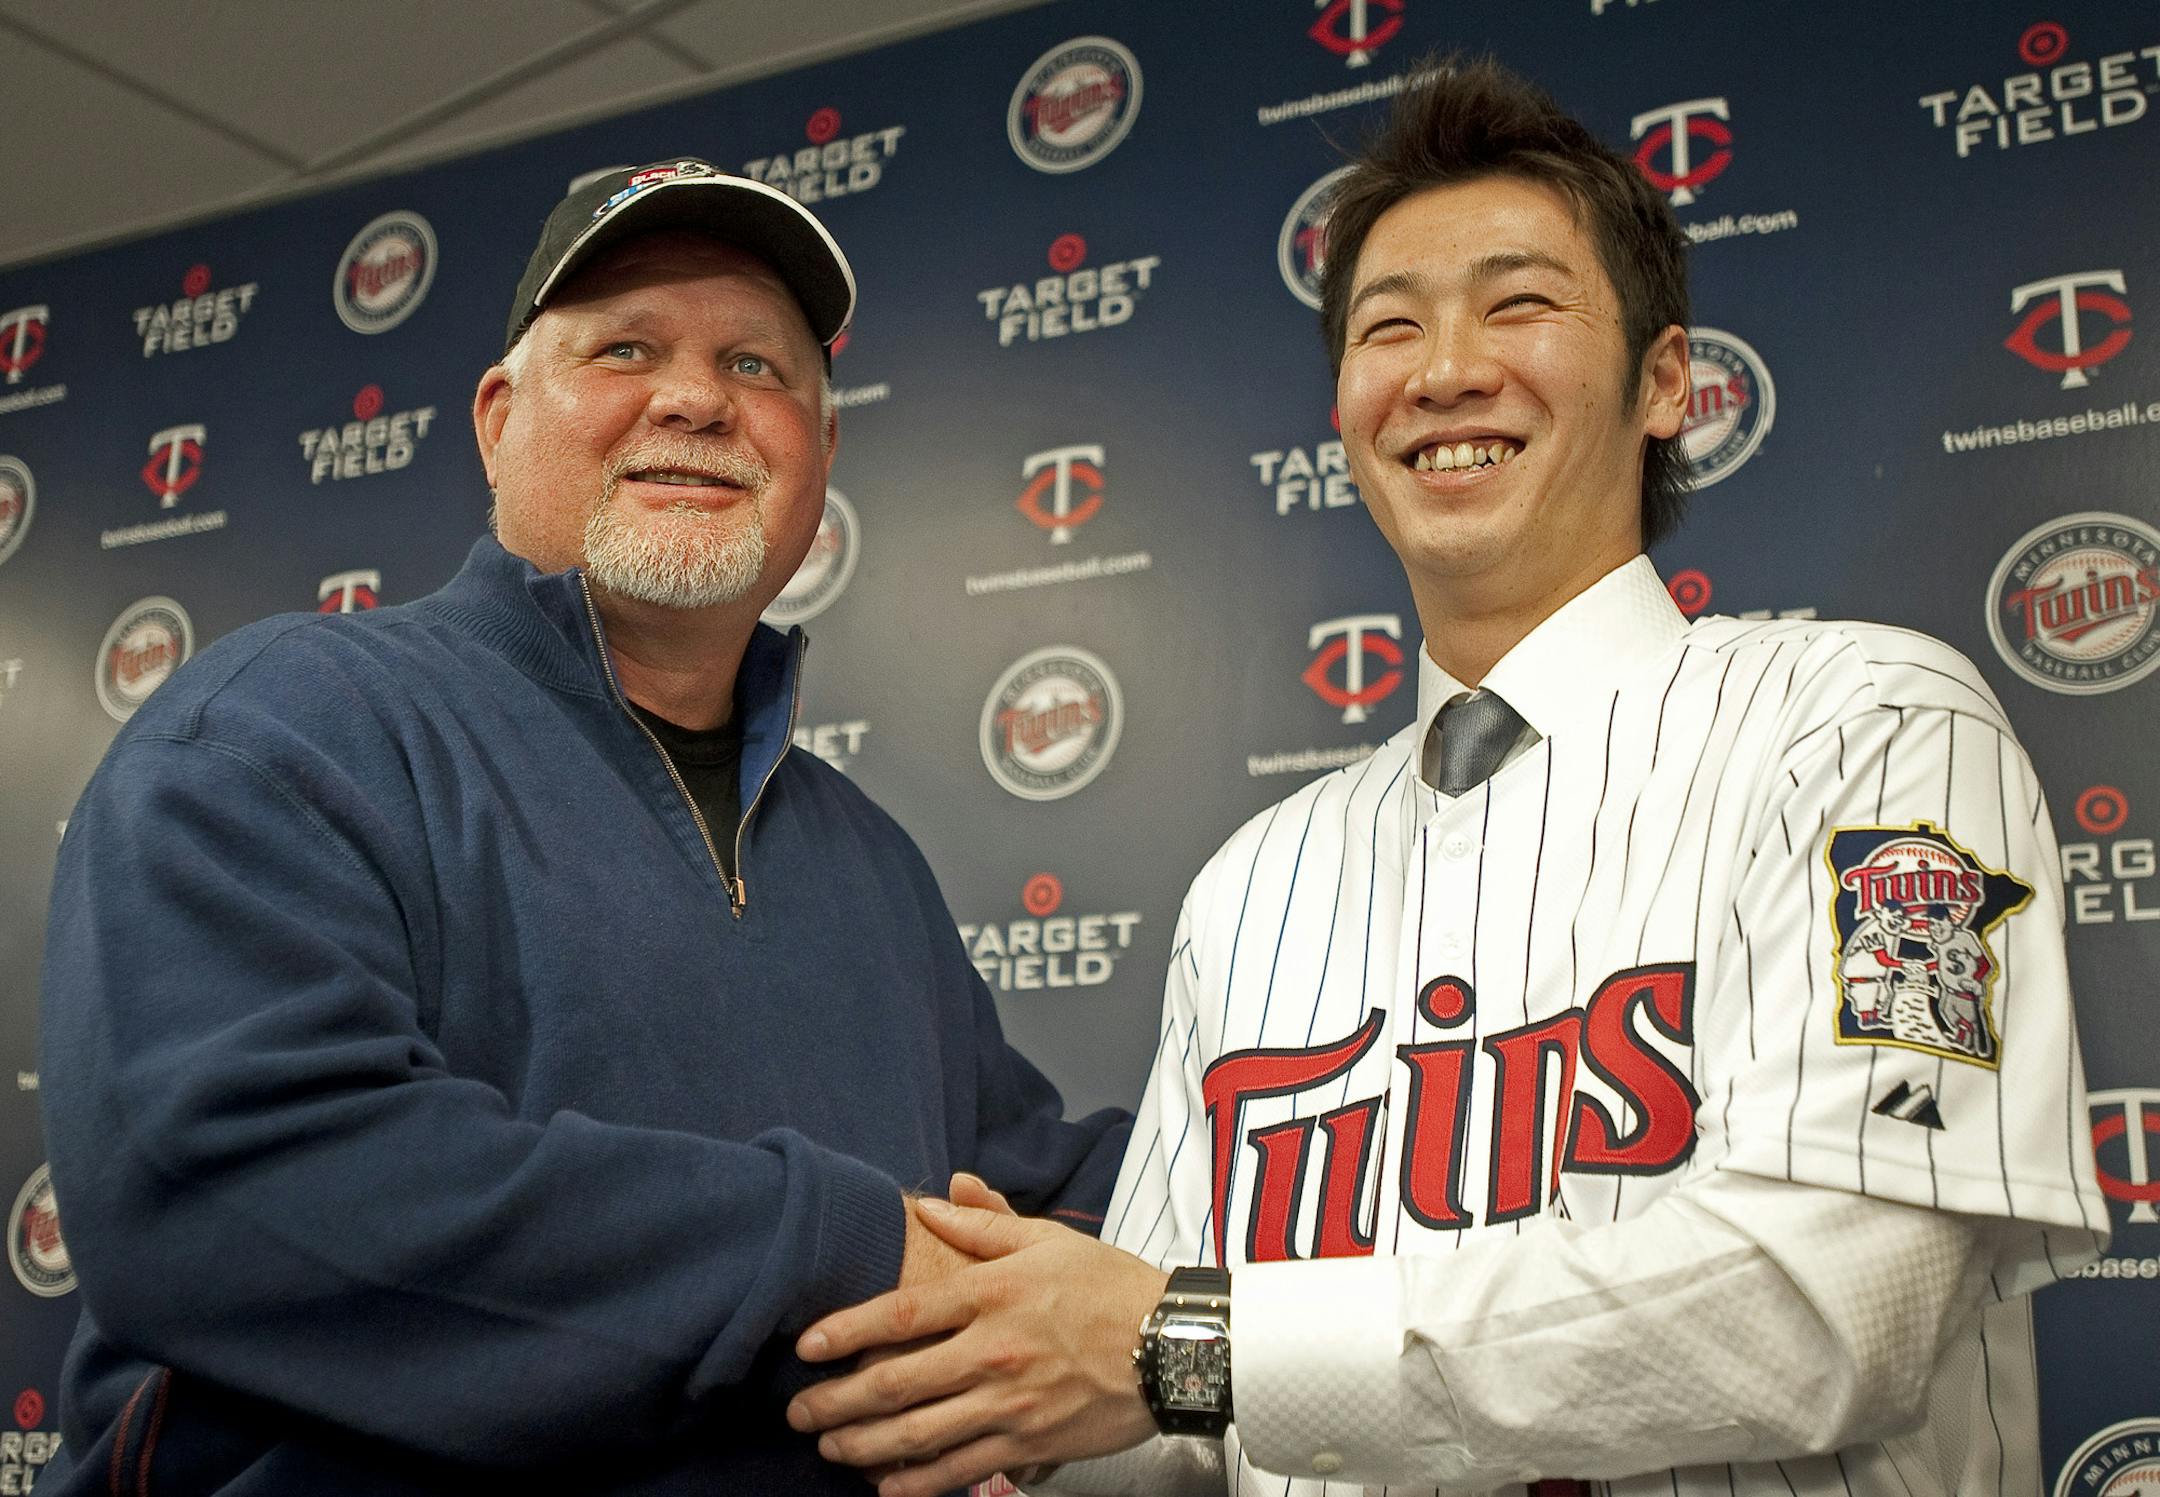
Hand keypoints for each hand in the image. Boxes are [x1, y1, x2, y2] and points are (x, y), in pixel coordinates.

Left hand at [787, 1197, 1168, 1496]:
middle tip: (797, 1411)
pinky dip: (917, 1483)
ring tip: (828, 1447)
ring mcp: (1011, 1402)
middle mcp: (995, 1350)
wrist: (1173, 1343)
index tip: (806, 1347)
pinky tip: (884, 1486)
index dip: (846, 1330)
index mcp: (995, 1293)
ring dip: (863, 1445)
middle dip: (837, 1401)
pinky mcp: (1030, 1441)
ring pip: (919, 1433)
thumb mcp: (1048, 1239)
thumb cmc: (1109, 1286)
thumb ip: (983, 1222)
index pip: (904, 1313)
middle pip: (898, 1381)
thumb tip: (930, 1198)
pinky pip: (961, 1469)